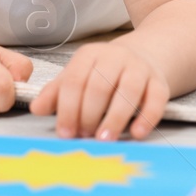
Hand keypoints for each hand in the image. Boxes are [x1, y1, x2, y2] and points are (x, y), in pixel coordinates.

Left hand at [30, 39, 169, 139]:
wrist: (144, 56)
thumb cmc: (104, 72)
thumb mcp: (78, 76)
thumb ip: (57, 93)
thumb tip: (36, 108)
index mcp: (89, 55)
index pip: (74, 81)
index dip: (68, 108)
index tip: (65, 132)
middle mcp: (115, 57)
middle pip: (99, 86)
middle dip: (89, 115)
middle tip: (84, 137)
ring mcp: (139, 68)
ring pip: (127, 92)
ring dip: (115, 118)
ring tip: (105, 140)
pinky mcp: (160, 82)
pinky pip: (156, 99)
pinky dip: (147, 117)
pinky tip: (137, 133)